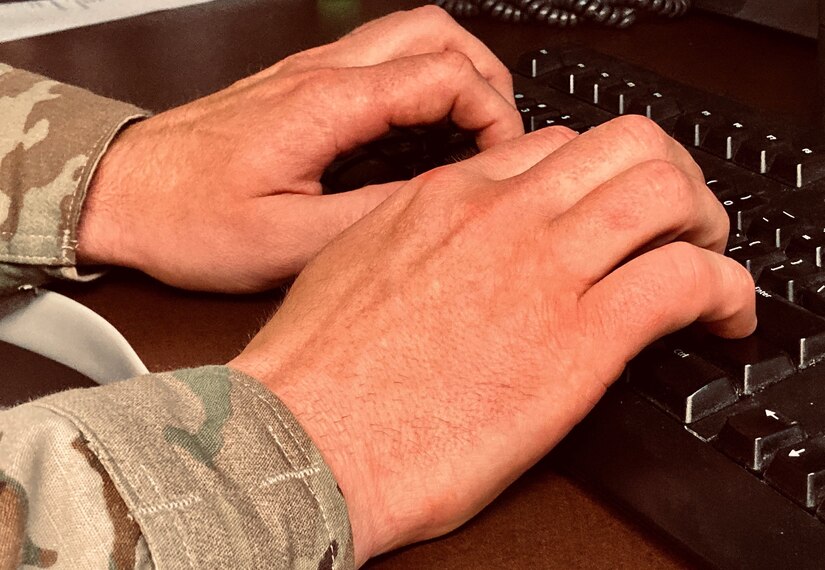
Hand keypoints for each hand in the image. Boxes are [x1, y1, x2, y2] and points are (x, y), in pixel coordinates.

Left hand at [77, 6, 521, 291]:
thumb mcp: (282, 242)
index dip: (492, 111)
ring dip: (453, 72)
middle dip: (485, 75)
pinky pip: (377, 62)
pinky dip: (417, 83)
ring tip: (467, 128)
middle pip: (435, 30)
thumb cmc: (185, 218)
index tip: (501, 156)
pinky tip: (414, 132)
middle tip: (496, 132)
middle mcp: (321, 74)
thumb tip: (434, 204)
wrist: (121, 193)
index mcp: (326, 105)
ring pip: (408, 35)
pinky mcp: (298, 88)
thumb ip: (367, 219)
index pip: (444, 74)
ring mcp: (309, 74)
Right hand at [228, 116, 756, 564]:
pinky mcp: (579, 340)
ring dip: (701, 220)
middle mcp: (500, 216)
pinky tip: (721, 316)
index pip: (553, 147)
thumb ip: (418, 238)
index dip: (594, 176)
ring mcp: (542, 269)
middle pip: (623, 145)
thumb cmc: (316, 372)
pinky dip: (725, 289)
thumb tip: (453, 248)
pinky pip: (688, 279)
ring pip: (665, 190)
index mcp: (445, 199)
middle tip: (675, 222)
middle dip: (665, 176)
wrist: (303, 440)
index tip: (605, 210)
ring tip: (702, 261)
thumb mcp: (357, 266)